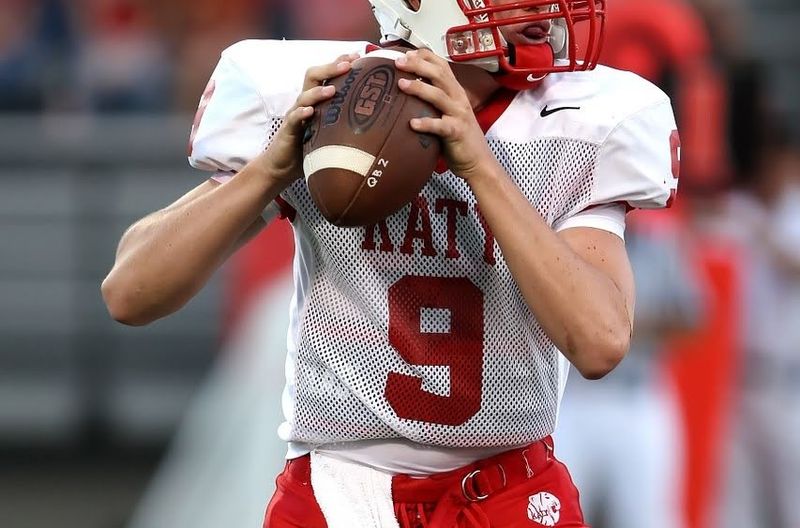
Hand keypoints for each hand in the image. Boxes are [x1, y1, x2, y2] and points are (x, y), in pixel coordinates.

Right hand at [256, 52, 360, 186]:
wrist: (282, 166)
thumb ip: (347, 121)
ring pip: (304, 96)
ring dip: (318, 91)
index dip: (339, 62)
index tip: (358, 56)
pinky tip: (310, 112)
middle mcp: (305, 103)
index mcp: (316, 101)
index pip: (326, 75)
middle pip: (313, 76)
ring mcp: (295, 115)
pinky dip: (301, 113)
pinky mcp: (288, 131)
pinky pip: (294, 118)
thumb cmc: (310, 148)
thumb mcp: (332, 131)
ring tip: (333, 89)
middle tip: (348, 64)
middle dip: (330, 67)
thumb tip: (378, 119)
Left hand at [394, 49, 496, 181]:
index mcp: (455, 91)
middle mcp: (458, 99)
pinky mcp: (456, 133)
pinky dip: (426, 123)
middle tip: (398, 63)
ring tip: (401, 84)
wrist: (478, 161)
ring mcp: (458, 115)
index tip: (406, 53)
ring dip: (419, 88)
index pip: (442, 65)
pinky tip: (412, 124)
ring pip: (439, 96)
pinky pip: (440, 126)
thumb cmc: (457, 137)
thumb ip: (433, 101)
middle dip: (418, 65)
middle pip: (439, 75)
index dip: (425, 56)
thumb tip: (407, 90)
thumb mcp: (447, 112)